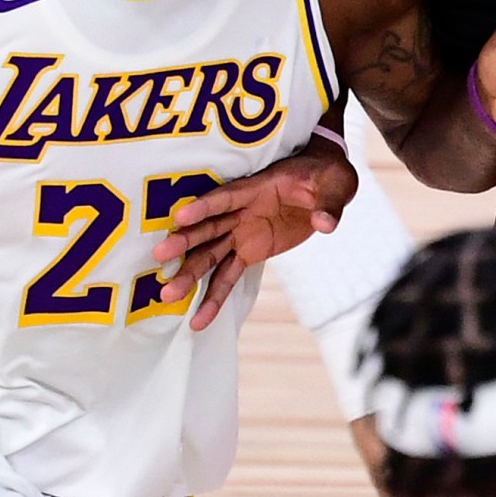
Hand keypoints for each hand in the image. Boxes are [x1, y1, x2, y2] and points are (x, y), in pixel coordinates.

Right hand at [152, 149, 358, 329]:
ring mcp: (241, 233)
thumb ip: (329, 204)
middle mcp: (241, 211)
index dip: (204, 206)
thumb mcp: (335, 183)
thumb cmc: (327, 175)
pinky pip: (227, 277)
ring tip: (167, 295)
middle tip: (160, 257)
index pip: (227, 197)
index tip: (180, 217)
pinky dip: (213, 298)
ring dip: (190, 274)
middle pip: (209, 228)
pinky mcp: (248, 251)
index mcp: (258, 188)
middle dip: (185, 242)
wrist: (325, 182)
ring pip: (210, 255)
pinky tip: (198, 321)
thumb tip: (326, 223)